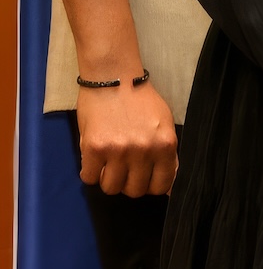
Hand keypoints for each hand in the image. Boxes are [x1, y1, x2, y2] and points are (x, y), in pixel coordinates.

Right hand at [75, 76, 177, 196]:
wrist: (114, 78)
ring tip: (108, 165)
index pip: (161, 186)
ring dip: (108, 180)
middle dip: (128, 184)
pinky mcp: (93, 148)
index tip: (143, 179)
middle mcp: (143, 150)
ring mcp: (117, 150)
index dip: (150, 186)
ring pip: (110, 188)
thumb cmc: (141, 100)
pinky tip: (94, 160)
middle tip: (124, 171)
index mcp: (165, 145)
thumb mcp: (164, 125)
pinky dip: (90, 172)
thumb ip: (166, 154)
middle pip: (134, 190)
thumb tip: (167, 186)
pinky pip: (88, 177)